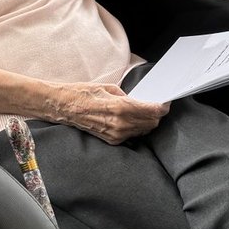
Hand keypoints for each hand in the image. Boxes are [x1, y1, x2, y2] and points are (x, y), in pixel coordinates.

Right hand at [45, 83, 168, 144]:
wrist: (63, 107)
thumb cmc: (82, 93)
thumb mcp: (108, 88)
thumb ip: (127, 97)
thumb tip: (138, 102)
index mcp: (121, 107)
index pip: (152, 111)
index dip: (162, 107)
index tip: (165, 103)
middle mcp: (120, 124)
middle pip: (151, 123)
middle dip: (156, 115)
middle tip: (156, 107)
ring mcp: (116, 134)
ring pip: (143, 130)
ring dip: (147, 122)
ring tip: (144, 112)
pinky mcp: (112, 140)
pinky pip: (132, 135)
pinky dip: (136, 128)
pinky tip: (132, 120)